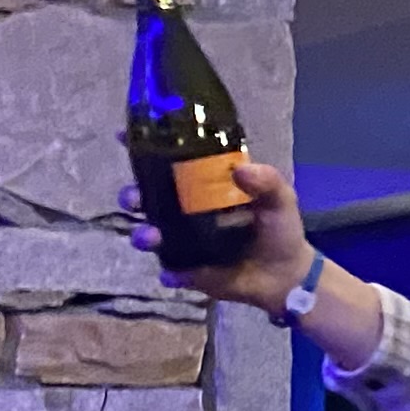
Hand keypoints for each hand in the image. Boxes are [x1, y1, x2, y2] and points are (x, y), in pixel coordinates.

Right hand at [123, 156, 315, 308]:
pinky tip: (174, 274)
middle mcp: (188, 209)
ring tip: (151, 237)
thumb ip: (266, 181)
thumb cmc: (280, 228)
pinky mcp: (189, 270)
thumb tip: (240, 170)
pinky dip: (170, 273)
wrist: (285, 275)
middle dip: (132, 194)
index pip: (172, 161)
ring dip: (143, 234)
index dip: (146, 146)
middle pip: (148, 196)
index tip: (124, 135)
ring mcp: (185, 240)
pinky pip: (171, 271)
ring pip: (150, 233)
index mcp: (206, 184)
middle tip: (133, 198)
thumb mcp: (280, 198)